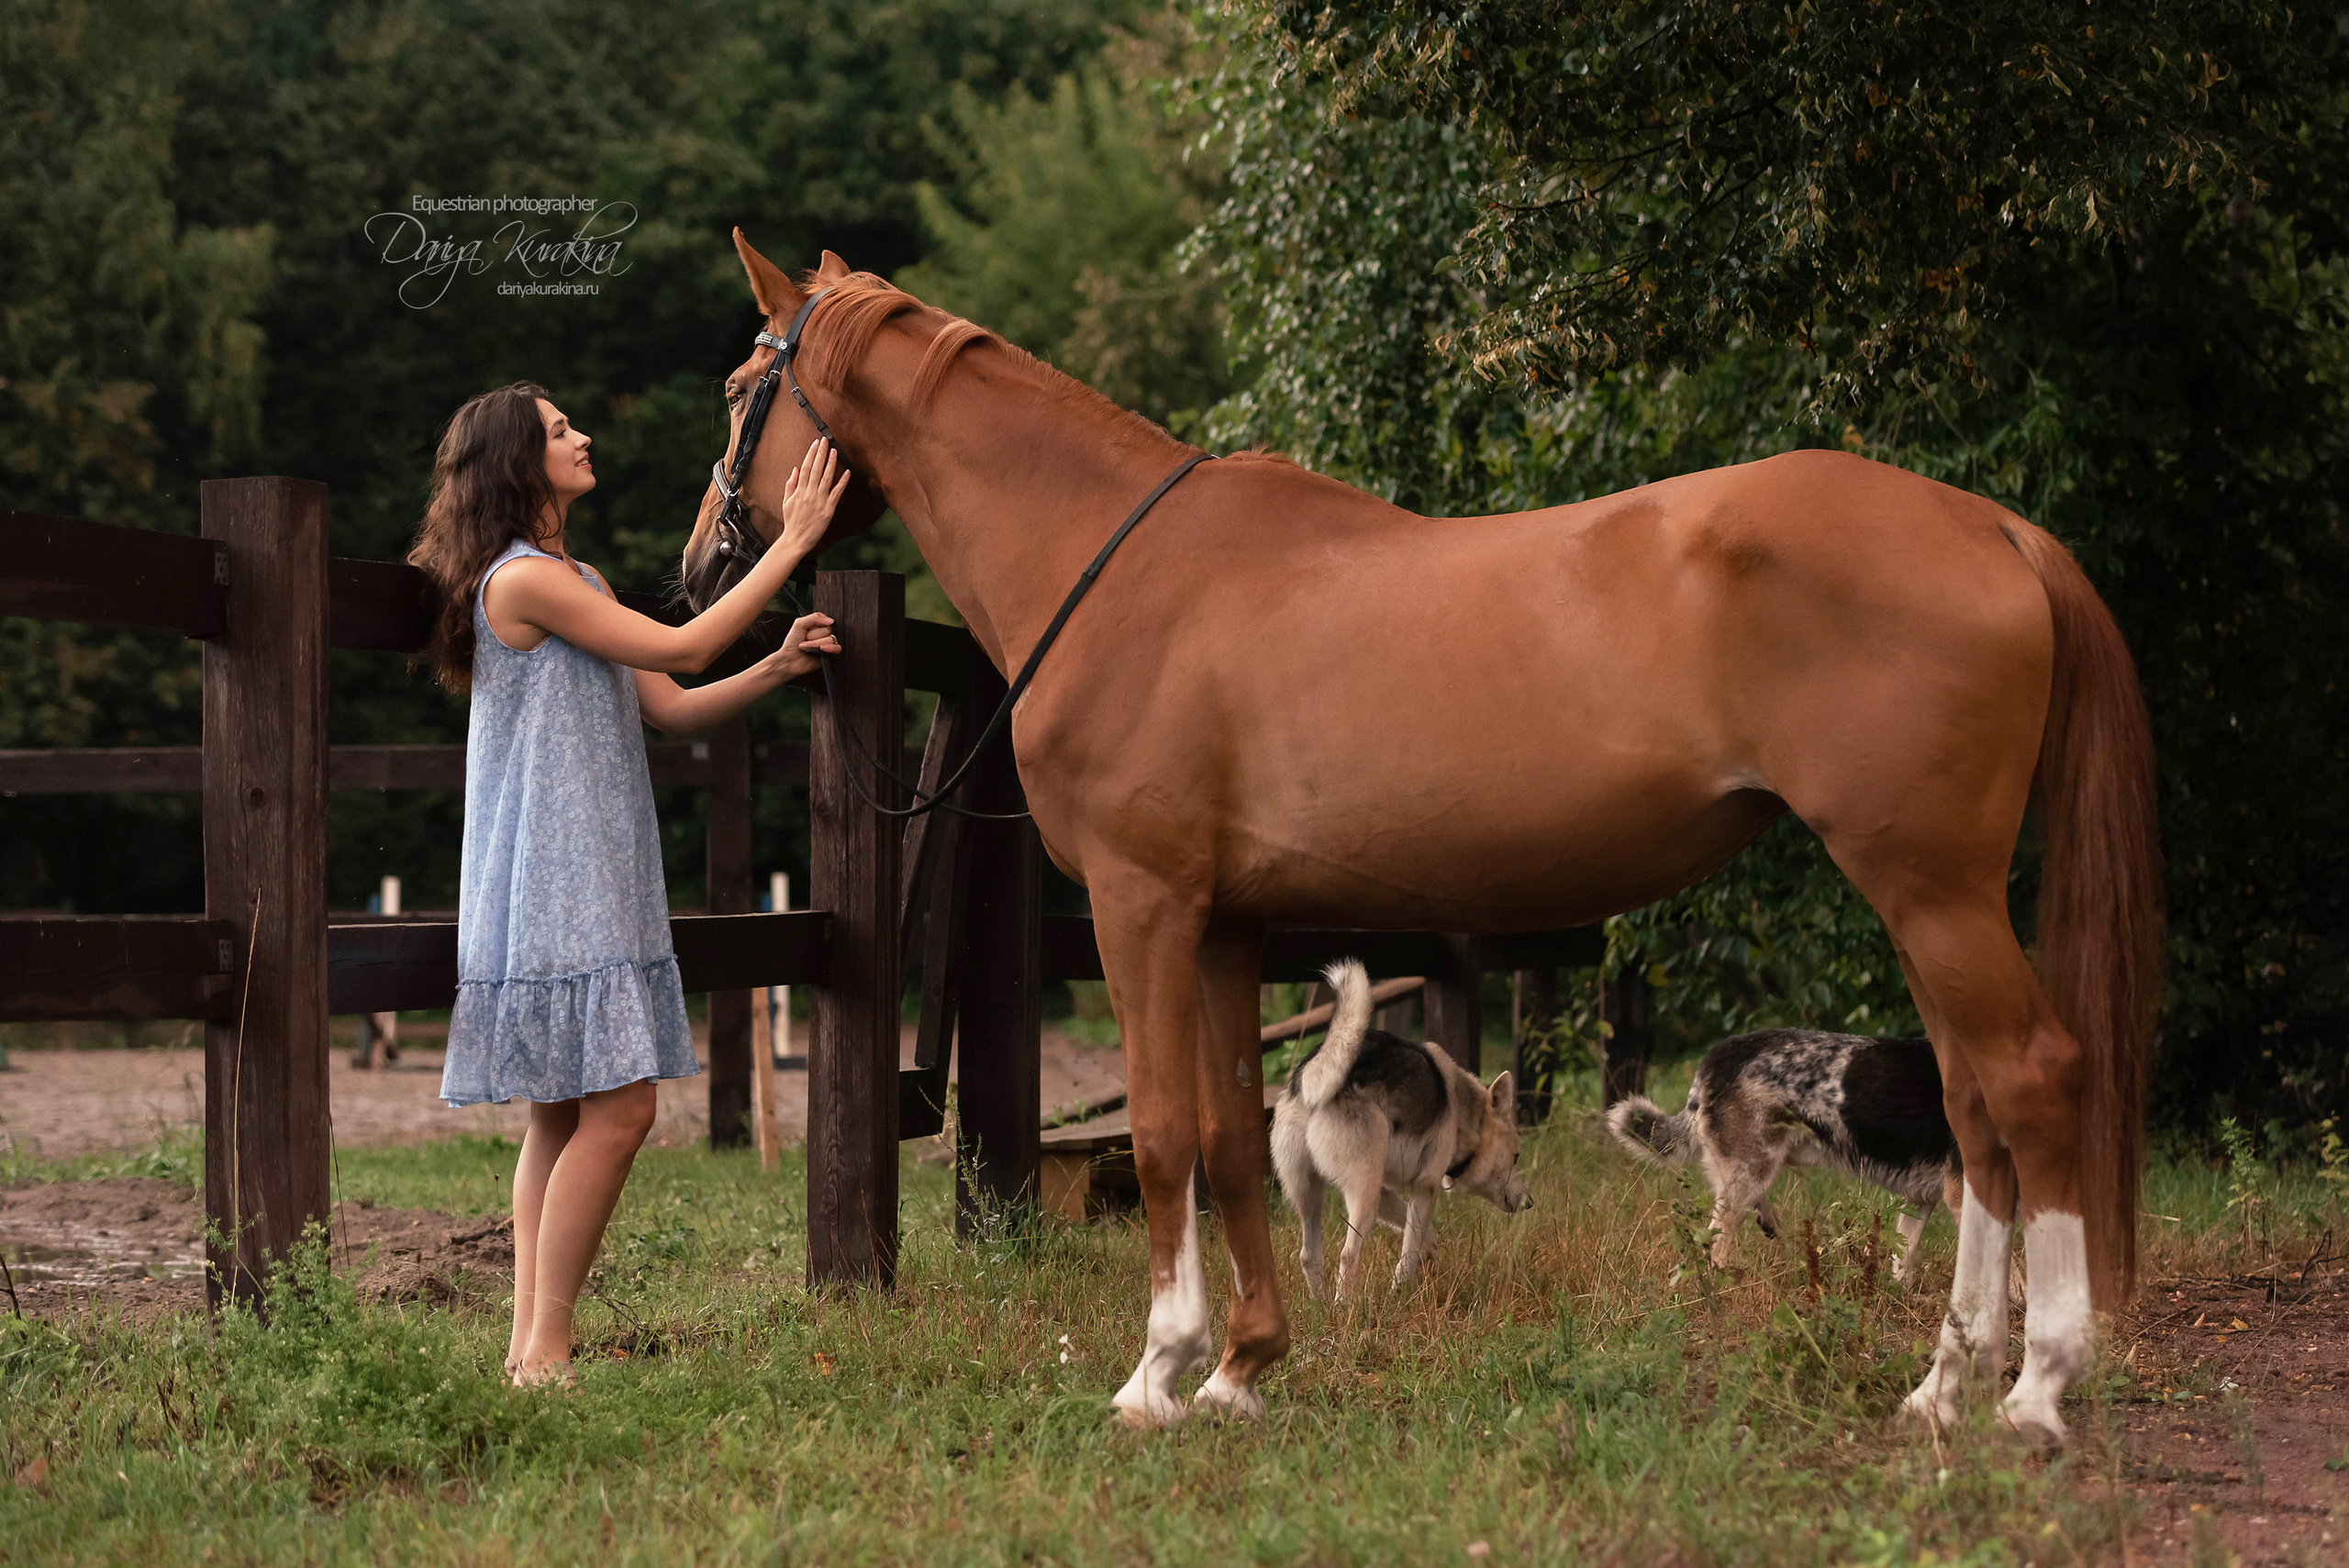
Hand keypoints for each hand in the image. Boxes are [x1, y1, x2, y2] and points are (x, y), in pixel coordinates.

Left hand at [764, 611, 840, 681]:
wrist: (789, 659)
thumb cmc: (791, 643)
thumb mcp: (799, 624)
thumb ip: (814, 617)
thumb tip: (830, 620)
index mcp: (817, 626)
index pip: (825, 620)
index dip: (815, 626)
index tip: (806, 629)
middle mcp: (823, 635)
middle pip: (828, 630)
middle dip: (813, 636)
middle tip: (804, 640)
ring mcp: (827, 645)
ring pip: (830, 639)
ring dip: (815, 644)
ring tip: (806, 648)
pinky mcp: (829, 655)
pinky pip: (837, 649)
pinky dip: (830, 648)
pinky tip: (821, 649)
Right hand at [773, 438, 851, 559]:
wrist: (796, 539)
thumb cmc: (792, 521)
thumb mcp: (786, 501)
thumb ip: (791, 484)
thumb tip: (795, 469)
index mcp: (799, 490)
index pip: (805, 467)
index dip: (811, 454)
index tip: (815, 443)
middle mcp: (809, 493)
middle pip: (815, 469)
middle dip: (821, 453)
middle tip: (825, 440)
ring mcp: (819, 501)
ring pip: (826, 478)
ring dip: (831, 463)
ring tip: (835, 451)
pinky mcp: (828, 510)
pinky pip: (837, 493)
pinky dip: (842, 483)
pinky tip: (847, 472)